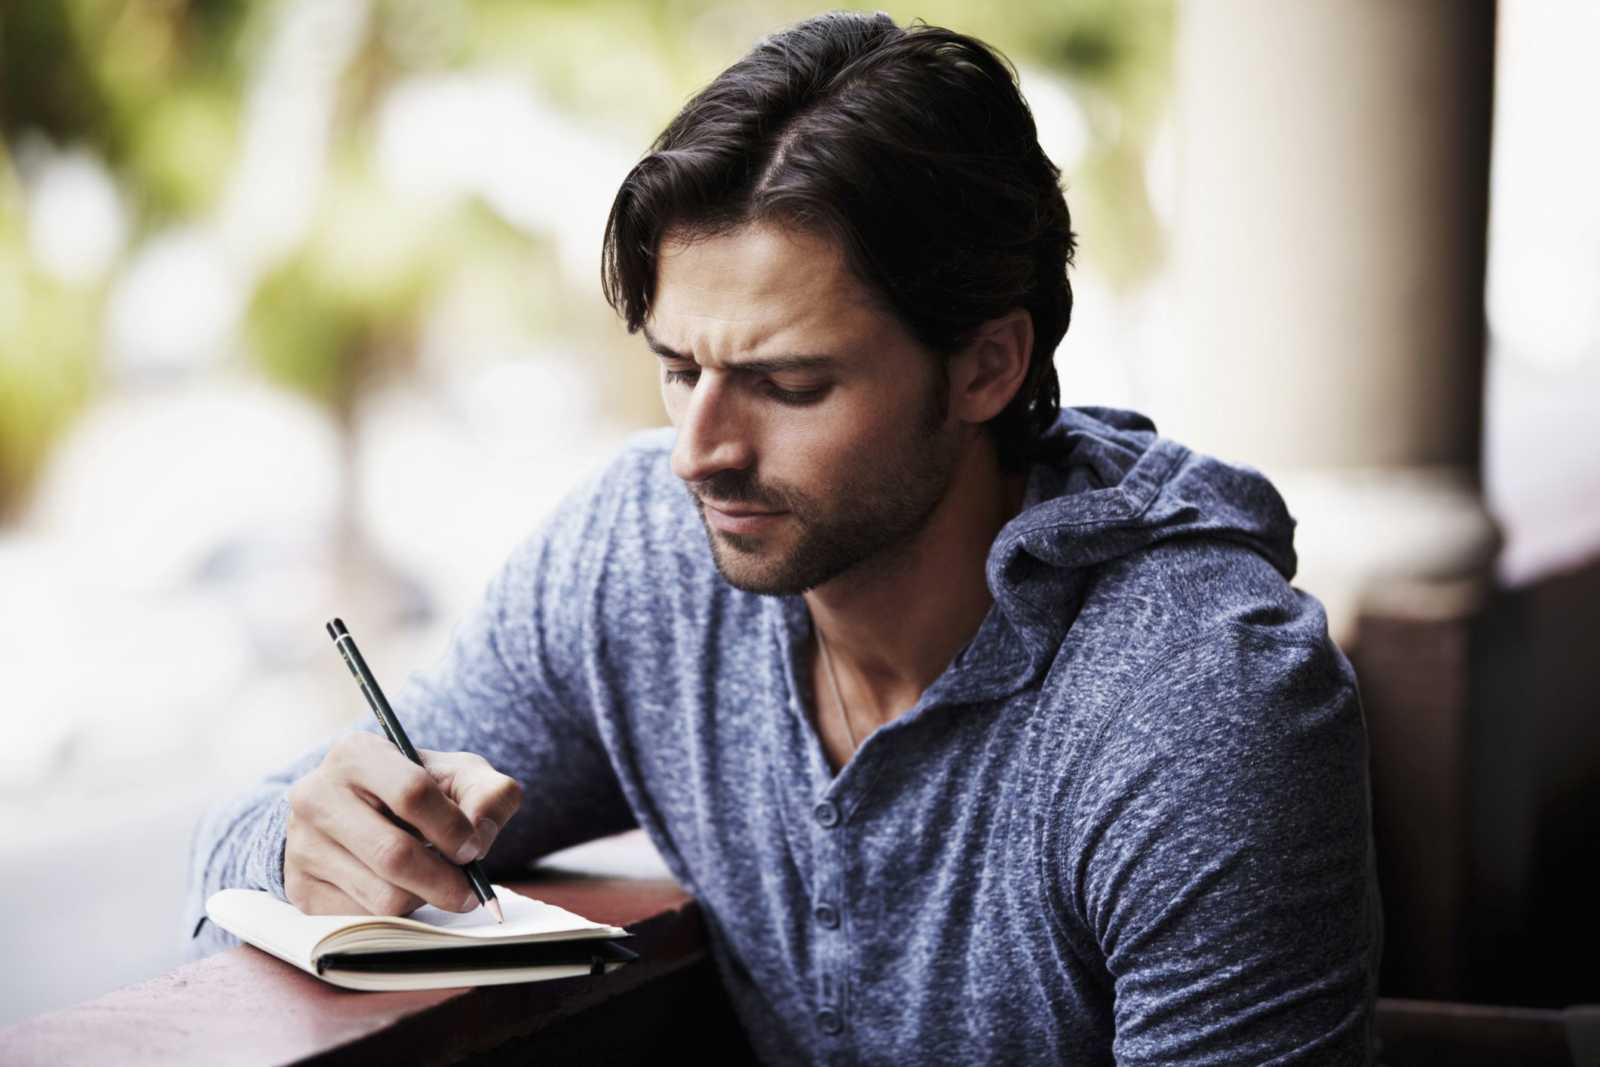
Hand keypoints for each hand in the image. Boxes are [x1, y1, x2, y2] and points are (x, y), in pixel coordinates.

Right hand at [284, 732, 523, 915]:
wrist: (359, 812)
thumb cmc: (417, 791)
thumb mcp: (459, 776)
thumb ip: (488, 795)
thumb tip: (479, 835)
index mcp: (356, 754)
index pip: (412, 792)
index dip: (452, 827)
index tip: (474, 847)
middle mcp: (317, 795)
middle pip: (394, 854)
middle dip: (445, 880)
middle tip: (469, 891)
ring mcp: (302, 844)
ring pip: (381, 895)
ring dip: (423, 899)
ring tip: (435, 884)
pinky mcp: (301, 889)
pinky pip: (363, 920)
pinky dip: (396, 916)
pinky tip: (401, 890)